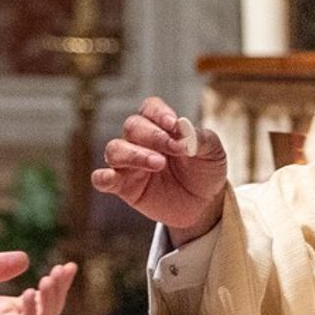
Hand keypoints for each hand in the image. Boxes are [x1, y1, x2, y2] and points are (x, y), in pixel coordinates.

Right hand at [91, 96, 227, 241]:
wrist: (204, 206)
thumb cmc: (205, 172)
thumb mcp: (213, 153)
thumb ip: (201, 138)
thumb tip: (183, 127)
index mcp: (161, 126)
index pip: (150, 109)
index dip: (159, 114)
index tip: (173, 125)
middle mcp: (141, 141)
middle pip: (132, 126)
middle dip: (153, 136)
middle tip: (174, 150)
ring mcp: (129, 164)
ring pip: (115, 149)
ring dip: (134, 154)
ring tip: (158, 164)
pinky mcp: (123, 187)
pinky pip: (102, 179)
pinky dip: (103, 177)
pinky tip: (111, 178)